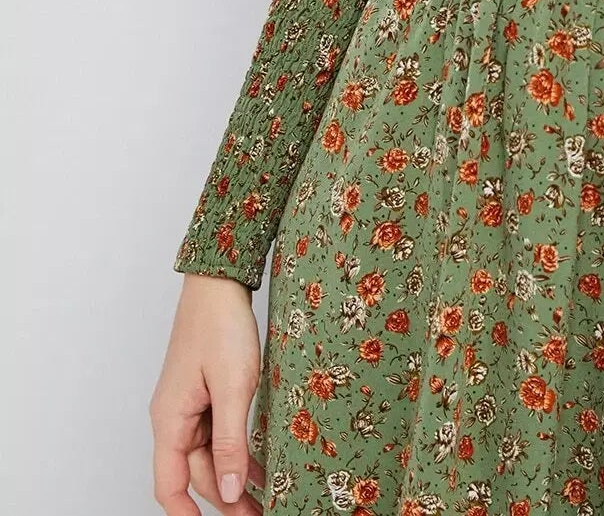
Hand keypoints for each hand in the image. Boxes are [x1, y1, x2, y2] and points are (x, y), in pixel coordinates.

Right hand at [150, 273, 265, 513]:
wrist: (220, 280)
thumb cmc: (220, 326)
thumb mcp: (232, 387)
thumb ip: (230, 442)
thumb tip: (227, 492)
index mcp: (170, 420)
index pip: (169, 485)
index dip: (187, 514)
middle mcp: (175, 417)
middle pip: (196, 472)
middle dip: (225, 498)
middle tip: (260, 512)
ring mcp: (190, 404)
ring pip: (210, 454)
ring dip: (234, 476)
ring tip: (265, 495)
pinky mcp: (207, 391)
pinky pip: (218, 431)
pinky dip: (237, 449)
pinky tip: (260, 462)